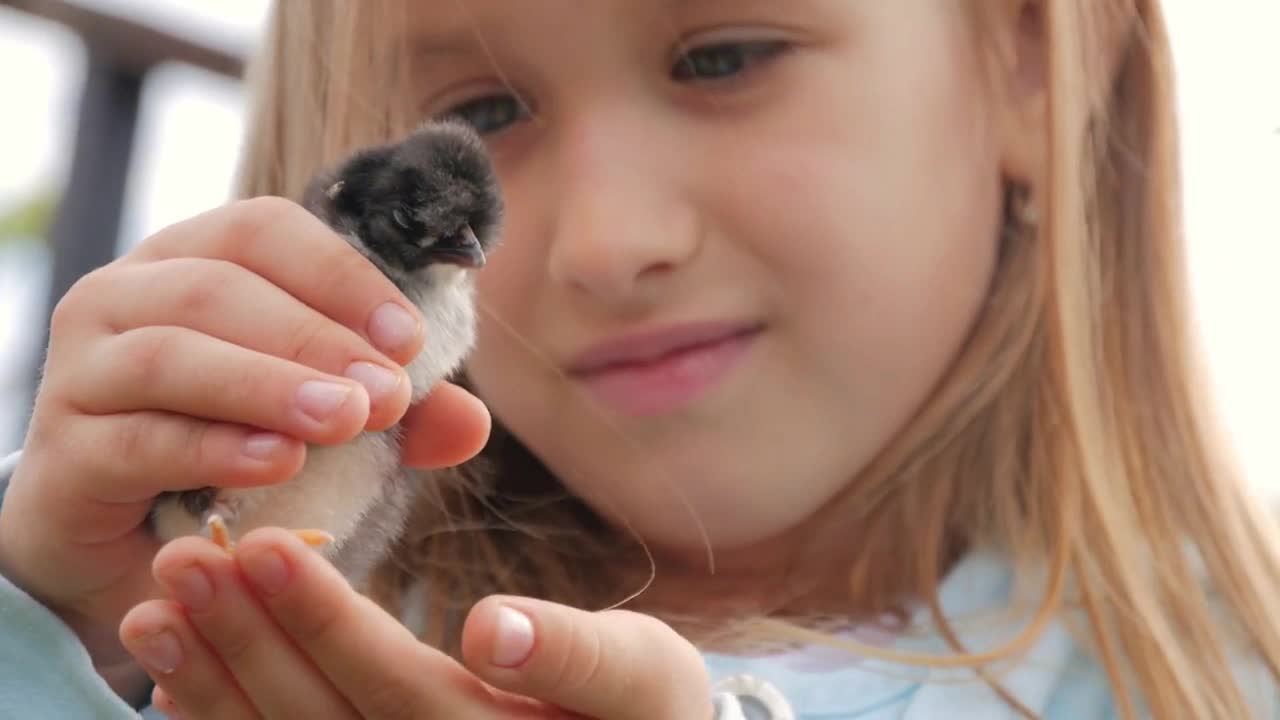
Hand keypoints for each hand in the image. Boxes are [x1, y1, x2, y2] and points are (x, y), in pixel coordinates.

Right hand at [0, 197, 485, 697]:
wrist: (132, 546)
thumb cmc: (234, 459)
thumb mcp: (324, 426)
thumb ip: (394, 417)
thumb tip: (472, 421)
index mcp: (189, 263)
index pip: (263, 230)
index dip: (341, 275)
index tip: (410, 338)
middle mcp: (123, 298)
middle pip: (218, 286)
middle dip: (316, 337)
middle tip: (390, 394)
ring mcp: (81, 373)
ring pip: (172, 353)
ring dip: (268, 384)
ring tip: (344, 420)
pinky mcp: (64, 455)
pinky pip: (139, 439)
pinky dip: (215, 447)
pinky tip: (281, 465)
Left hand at [120, 528, 712, 718]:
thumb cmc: (643, 708)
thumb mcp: (640, 671)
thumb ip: (574, 653)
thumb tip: (495, 630)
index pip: (401, 691)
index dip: (330, 627)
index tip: (261, 547)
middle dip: (252, 639)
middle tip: (190, 556)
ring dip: (217, 682)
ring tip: (158, 606)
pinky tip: (174, 673)